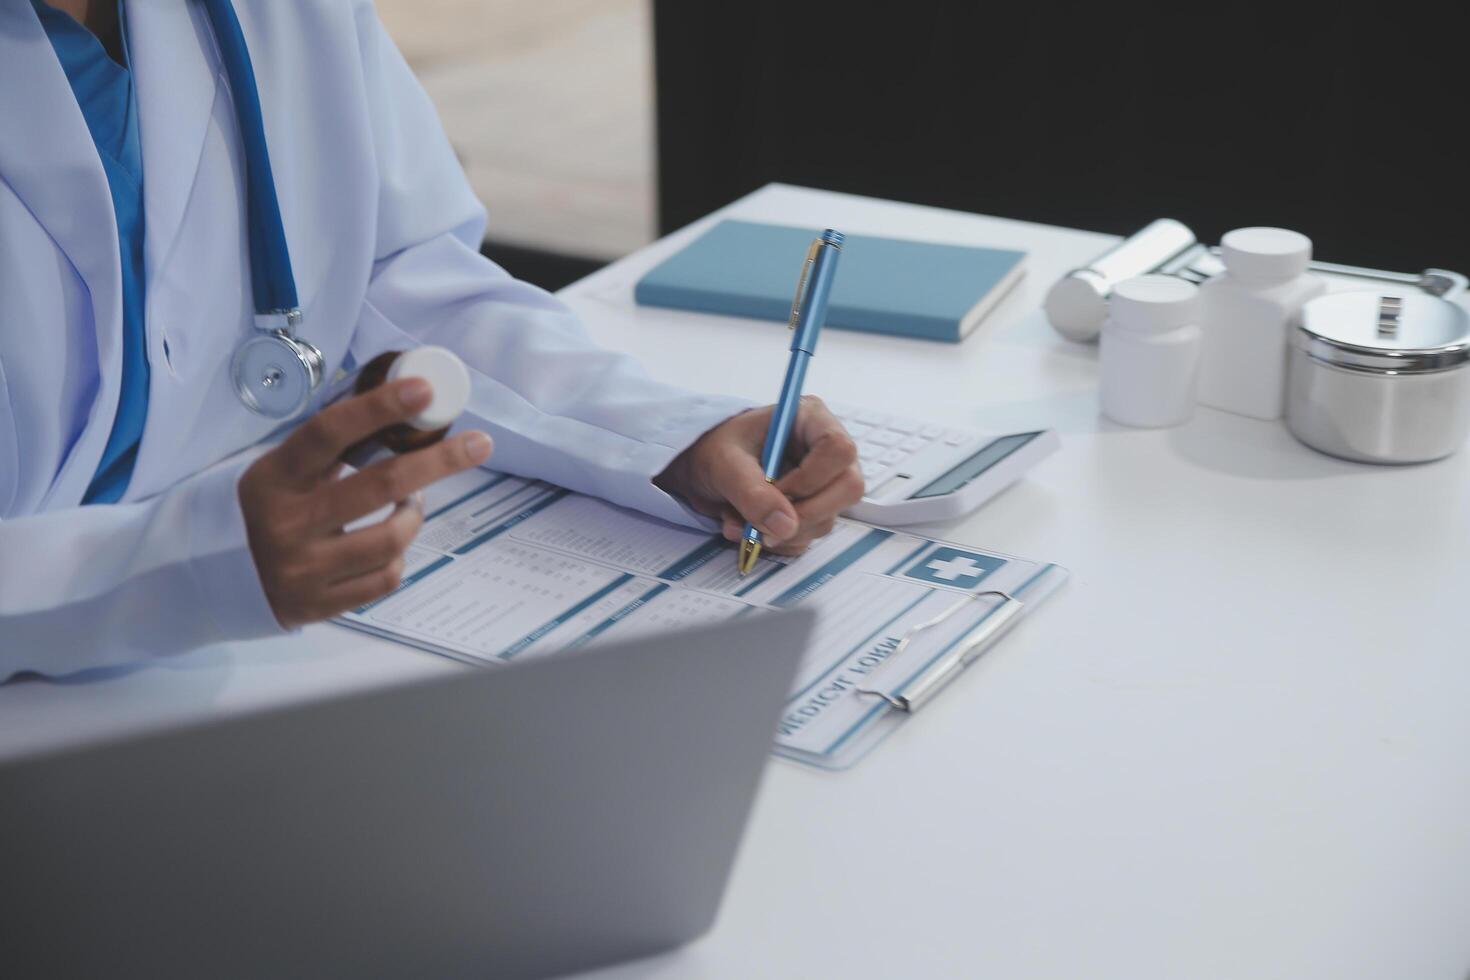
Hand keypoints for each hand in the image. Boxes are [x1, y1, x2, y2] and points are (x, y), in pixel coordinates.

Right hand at [239, 377, 493, 627]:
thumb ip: (327, 446)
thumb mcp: (276, 469)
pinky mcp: (316, 605)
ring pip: (391, 539)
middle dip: (438, 461)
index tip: (425, 390)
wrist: (199, 578)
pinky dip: (397, 556)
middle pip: (379, 485)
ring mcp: (301, 568)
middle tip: (479, 444)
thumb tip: (393, 400)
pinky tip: (387, 543)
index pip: (329, 433)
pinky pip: (384, 578)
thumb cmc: (254, 509)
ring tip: (410, 504)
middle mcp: (285, 523)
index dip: (379, 408)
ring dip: (414, 516)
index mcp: (273, 477)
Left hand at [655, 396, 863, 555]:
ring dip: (783, 532)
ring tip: (741, 521)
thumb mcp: (724, 464)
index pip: (839, 449)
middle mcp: (825, 452)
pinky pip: (808, 536)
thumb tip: (786, 525)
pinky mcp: (812, 510)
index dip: (813, 478)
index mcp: (810, 420)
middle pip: (848, 488)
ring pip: (828, 519)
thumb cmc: (714, 448)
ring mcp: (822, 484)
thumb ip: (751, 491)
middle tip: (765, 523)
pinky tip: (750, 527)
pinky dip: (777, 541)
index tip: (778, 489)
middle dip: (805, 514)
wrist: (701, 467)